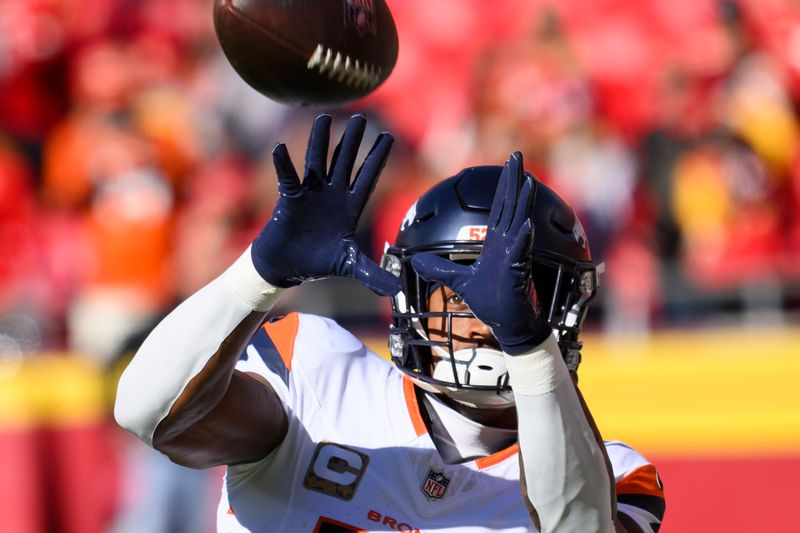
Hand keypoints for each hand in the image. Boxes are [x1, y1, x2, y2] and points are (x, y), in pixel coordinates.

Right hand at [251, 114, 400, 295]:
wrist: (288, 266)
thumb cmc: (318, 261)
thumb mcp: (349, 265)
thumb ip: (371, 273)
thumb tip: (395, 290)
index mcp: (350, 206)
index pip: (368, 177)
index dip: (377, 158)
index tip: (389, 137)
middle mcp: (332, 194)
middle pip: (345, 161)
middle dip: (353, 140)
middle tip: (361, 118)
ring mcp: (311, 193)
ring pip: (317, 161)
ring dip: (320, 141)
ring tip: (324, 118)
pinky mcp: (290, 198)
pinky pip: (288, 177)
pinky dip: (284, 164)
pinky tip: (280, 148)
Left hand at [410, 152, 549, 353]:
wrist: (508, 325)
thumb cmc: (490, 302)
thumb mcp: (458, 281)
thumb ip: (438, 269)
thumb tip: (414, 261)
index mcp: (495, 243)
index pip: (498, 208)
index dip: (502, 186)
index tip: (507, 164)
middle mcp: (507, 244)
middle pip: (510, 206)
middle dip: (513, 180)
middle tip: (517, 155)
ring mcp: (514, 257)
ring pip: (519, 223)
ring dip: (522, 202)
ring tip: (526, 180)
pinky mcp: (517, 273)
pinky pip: (520, 253)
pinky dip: (523, 239)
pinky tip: (526, 225)